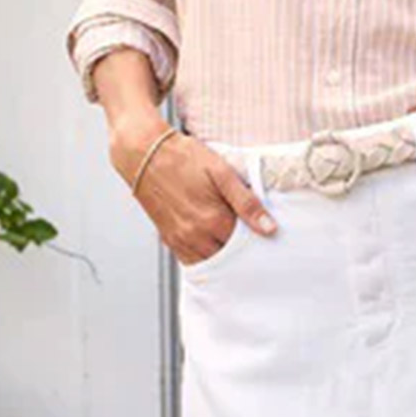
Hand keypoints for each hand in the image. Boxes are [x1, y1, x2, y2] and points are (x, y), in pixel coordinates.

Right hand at [108, 113, 277, 264]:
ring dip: (223, 254)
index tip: (265, 232)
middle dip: (242, 250)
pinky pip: (190, 260)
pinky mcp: (168, 239)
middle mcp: (195, 236)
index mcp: (212, 220)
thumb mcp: (222, 172)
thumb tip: (269, 228)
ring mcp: (180, 240)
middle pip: (229, 257)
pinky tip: (211, 241)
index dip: (258, 239)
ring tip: (231, 236)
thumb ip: (246, 202)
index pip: (246, 245)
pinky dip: (204, 256)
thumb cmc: (183, 158)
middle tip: (250, 234)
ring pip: (210, 261)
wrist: (145, 155)